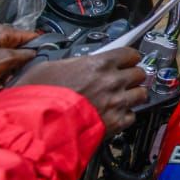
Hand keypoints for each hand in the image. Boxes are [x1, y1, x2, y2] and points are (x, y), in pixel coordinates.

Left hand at [0, 24, 37, 88]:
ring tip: (6, 84)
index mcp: (5, 32)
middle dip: (21, 64)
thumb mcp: (7, 58)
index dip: (41, 46)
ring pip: (8, 61)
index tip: (49, 57)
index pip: (31, 36)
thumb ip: (25, 55)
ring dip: (9, 73)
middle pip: (19, 50)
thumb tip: (36, 54)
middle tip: (21, 75)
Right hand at [14, 48, 148, 133]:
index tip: (126, 60)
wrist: (37, 126)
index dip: (128, 57)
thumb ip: (73, 63)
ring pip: (141, 94)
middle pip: (140, 73)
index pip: (131, 54)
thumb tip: (78, 64)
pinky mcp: (115, 123)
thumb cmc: (39, 97)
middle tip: (122, 79)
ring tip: (121, 97)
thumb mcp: (50, 67)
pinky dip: (125, 115)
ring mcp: (116, 103)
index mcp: (100, 64)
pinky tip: (114, 114)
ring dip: (132, 95)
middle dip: (132, 76)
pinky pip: (132, 116)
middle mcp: (113, 82)